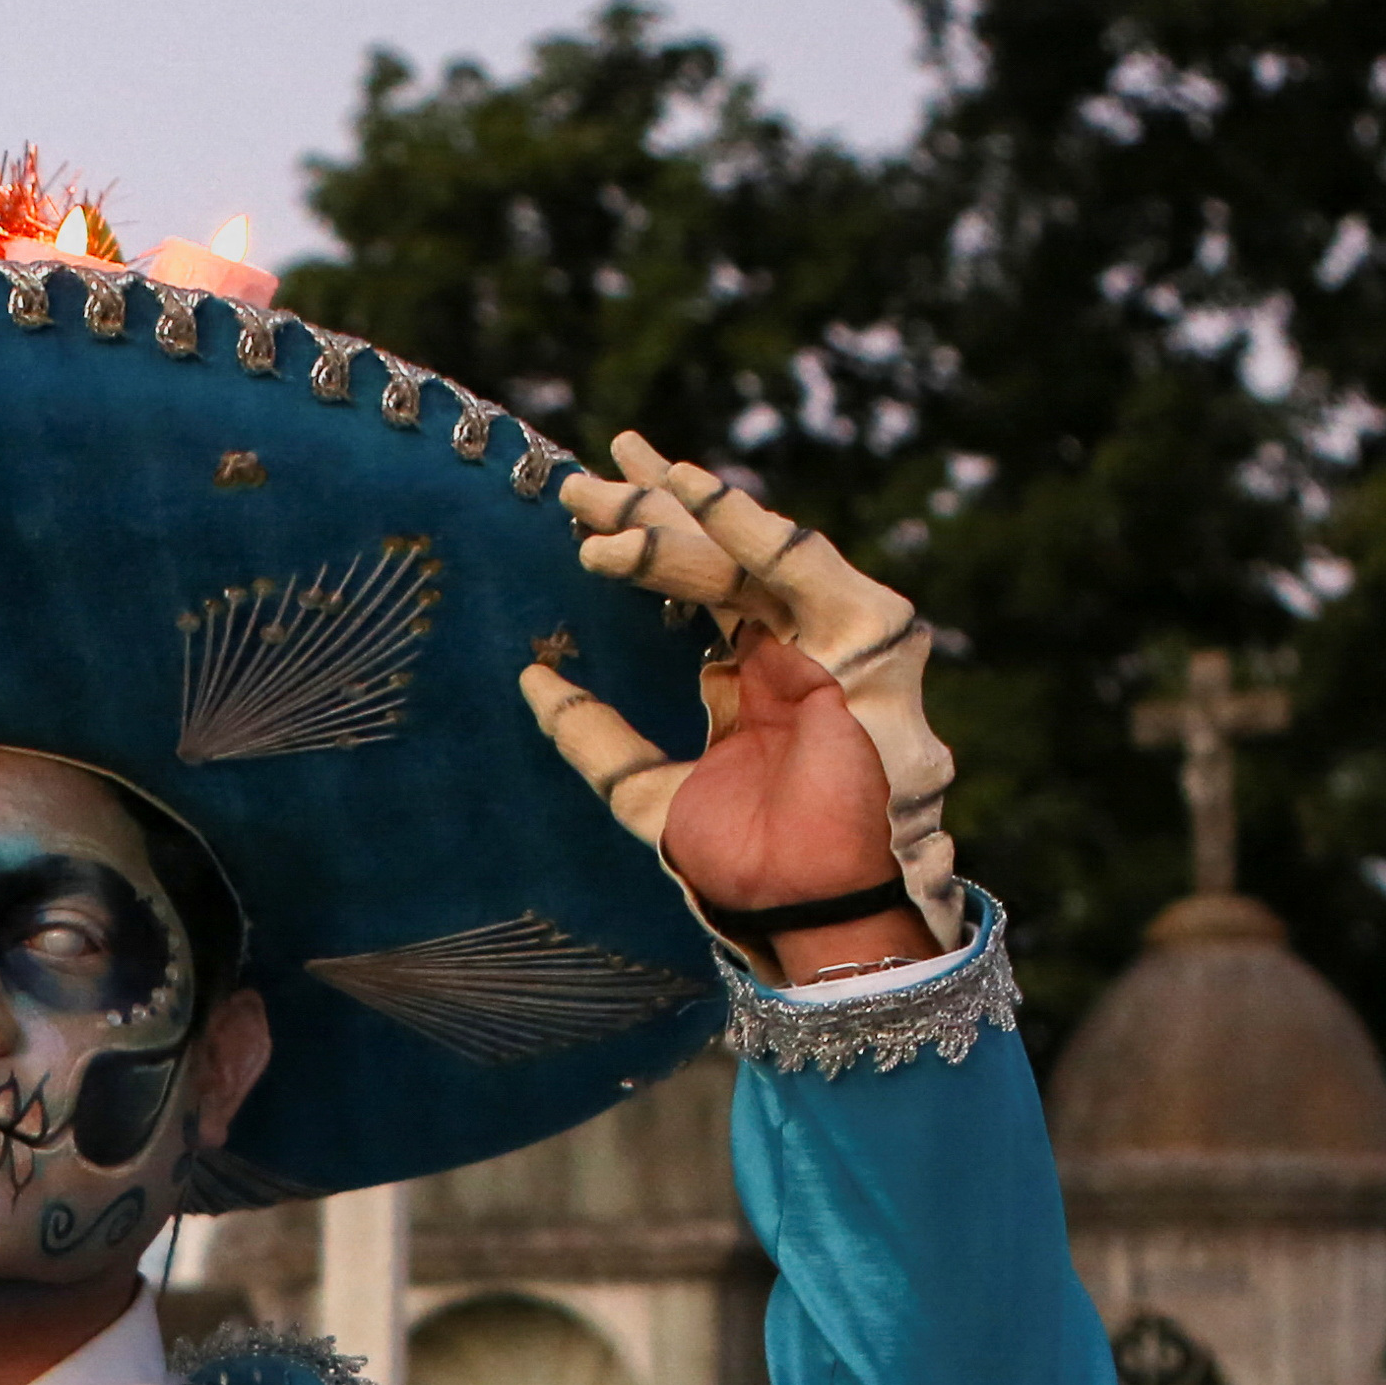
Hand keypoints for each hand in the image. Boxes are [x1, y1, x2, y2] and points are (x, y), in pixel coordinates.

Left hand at [521, 434, 960, 968]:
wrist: (808, 906)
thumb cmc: (744, 867)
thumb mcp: (648, 792)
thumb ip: (596, 737)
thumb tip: (532, 675)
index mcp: (744, 686)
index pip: (689, 591)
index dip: (637, 546)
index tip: (578, 512)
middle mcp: (783, 654)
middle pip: (710, 560)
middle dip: (646, 513)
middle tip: (577, 484)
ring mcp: (819, 643)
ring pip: (743, 554)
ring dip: (679, 512)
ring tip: (614, 478)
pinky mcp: (854, 642)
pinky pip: (794, 565)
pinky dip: (741, 524)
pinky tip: (686, 487)